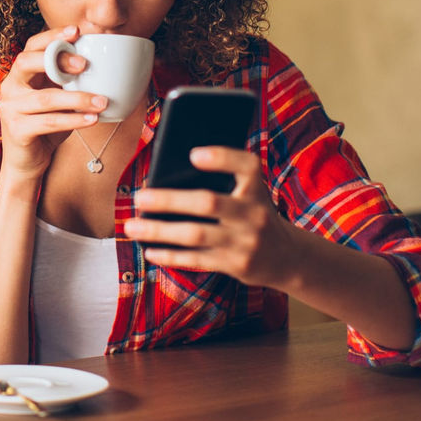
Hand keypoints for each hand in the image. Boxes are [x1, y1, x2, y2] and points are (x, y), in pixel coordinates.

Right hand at [0, 25, 109, 181]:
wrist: (28, 162)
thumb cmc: (46, 125)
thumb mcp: (57, 97)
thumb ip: (68, 80)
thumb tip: (103, 61)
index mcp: (20, 74)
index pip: (31, 46)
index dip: (51, 36)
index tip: (76, 31)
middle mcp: (10, 87)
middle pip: (27, 62)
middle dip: (57, 59)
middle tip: (85, 64)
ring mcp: (10, 108)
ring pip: (45, 98)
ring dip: (77, 98)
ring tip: (102, 101)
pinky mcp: (17, 130)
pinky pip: (49, 122)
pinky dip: (73, 120)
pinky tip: (92, 119)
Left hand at [124, 146, 303, 289]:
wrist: (288, 257)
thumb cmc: (254, 214)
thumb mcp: (251, 193)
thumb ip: (224, 181)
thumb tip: (167, 177)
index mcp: (257, 188)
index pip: (246, 166)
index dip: (221, 158)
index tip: (193, 155)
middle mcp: (254, 214)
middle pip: (208, 203)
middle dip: (170, 200)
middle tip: (139, 197)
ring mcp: (245, 242)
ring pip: (196, 235)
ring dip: (160, 231)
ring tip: (132, 226)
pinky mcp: (236, 265)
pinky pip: (197, 260)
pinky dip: (170, 255)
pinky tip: (150, 250)